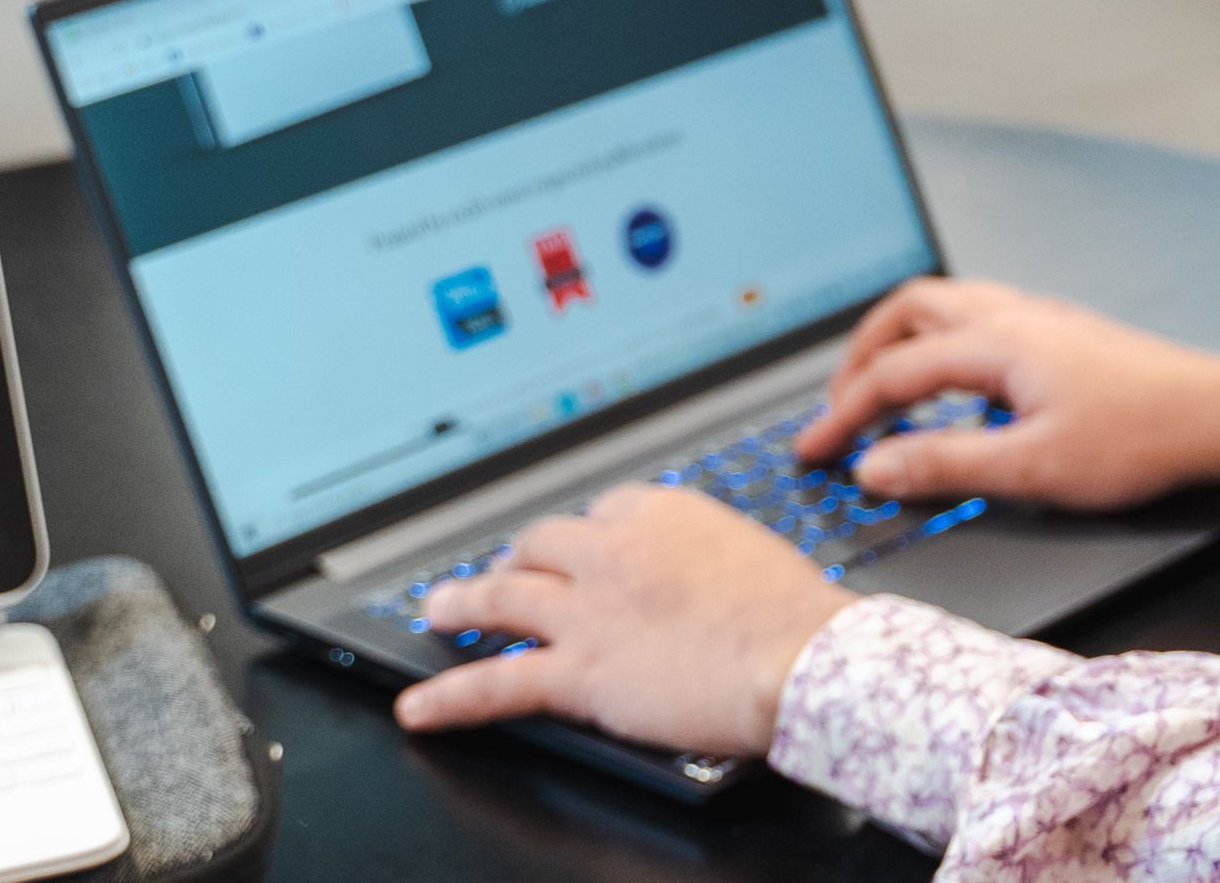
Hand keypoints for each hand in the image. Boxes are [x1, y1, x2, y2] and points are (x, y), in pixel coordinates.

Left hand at [393, 484, 850, 756]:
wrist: (799, 654)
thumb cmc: (794, 611)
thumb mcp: (750, 553)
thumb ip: (709, 554)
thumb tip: (705, 574)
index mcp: (662, 513)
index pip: (601, 511)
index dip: (582, 534)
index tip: (579, 546)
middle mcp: (614, 550)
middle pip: (543, 543)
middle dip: (519, 557)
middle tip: (506, 571)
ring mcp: (588, 609)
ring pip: (504, 597)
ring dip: (463, 603)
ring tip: (440, 610)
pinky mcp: (578, 670)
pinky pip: (498, 682)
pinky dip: (451, 698)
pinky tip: (420, 707)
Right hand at [793, 277, 1219, 509]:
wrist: (1213, 415)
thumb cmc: (1137, 438)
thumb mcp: (1030, 468)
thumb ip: (944, 465)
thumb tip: (875, 466)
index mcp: (996, 343)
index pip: (893, 374)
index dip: (843, 414)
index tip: (813, 450)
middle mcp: (1012, 316)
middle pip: (907, 313)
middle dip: (859, 357)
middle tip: (837, 406)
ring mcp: (1038, 317)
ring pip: (943, 306)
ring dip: (899, 342)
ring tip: (880, 388)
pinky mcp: (1060, 331)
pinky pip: (976, 317)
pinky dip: (940, 343)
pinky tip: (951, 384)